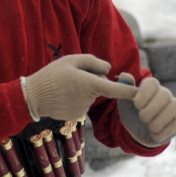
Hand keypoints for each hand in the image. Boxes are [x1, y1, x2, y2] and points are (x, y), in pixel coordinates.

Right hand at [21, 54, 137, 120]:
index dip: (130, 92)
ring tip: (64, 86)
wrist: (33, 97)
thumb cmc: (52, 75)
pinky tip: (63, 96)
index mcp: (90, 84)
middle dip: (93, 81)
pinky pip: (82, 104)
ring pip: (90, 96)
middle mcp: (89, 99)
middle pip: (100, 88)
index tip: (142, 94)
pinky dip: (76, 100)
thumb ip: (93, 62)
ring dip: (83, 91)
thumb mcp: (71, 60)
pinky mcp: (77, 116)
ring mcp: (83, 110)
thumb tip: (108, 70)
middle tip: (73, 75)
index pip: (115, 89)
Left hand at [116, 74, 175, 146]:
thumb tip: (124, 76)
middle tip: (142, 118)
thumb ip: (124, 89)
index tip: (136, 106)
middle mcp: (165, 93)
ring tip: (149, 126)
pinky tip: (155, 134)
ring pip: (174, 107)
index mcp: (151, 87)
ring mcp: (175, 106)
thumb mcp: (124, 103)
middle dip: (150, 111)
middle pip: (165, 94)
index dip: (143, 95)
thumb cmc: (132, 115)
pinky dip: (163, 132)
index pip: (152, 83)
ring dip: (157, 122)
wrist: (139, 134)